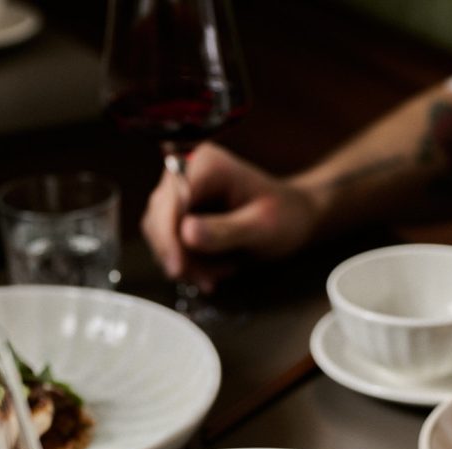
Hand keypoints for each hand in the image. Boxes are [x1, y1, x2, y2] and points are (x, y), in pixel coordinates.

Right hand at [141, 143, 318, 291]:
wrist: (292, 219)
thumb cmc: (284, 217)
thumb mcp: (261, 227)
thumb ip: (225, 231)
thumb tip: (187, 233)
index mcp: (206, 165)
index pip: (172, 200)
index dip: (169, 236)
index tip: (178, 269)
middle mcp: (186, 172)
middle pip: (158, 217)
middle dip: (179, 255)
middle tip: (207, 280)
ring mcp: (180, 193)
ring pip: (160, 235)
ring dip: (186, 263)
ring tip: (221, 272)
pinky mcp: (180, 214)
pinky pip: (170, 244)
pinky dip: (189, 263)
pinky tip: (215, 270)